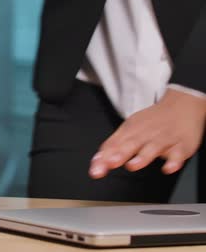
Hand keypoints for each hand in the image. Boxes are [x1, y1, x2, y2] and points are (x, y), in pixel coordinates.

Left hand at [89, 89, 205, 178]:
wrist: (180, 105)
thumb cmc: (151, 122)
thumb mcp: (129, 129)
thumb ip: (112, 147)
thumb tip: (97, 161)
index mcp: (130, 131)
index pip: (113, 145)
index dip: (103, 158)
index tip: (96, 170)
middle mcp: (145, 135)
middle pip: (130, 145)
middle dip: (119, 154)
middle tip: (110, 163)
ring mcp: (163, 140)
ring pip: (152, 148)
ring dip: (142, 157)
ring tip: (132, 165)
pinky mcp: (181, 146)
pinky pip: (178, 154)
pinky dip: (173, 161)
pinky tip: (168, 168)